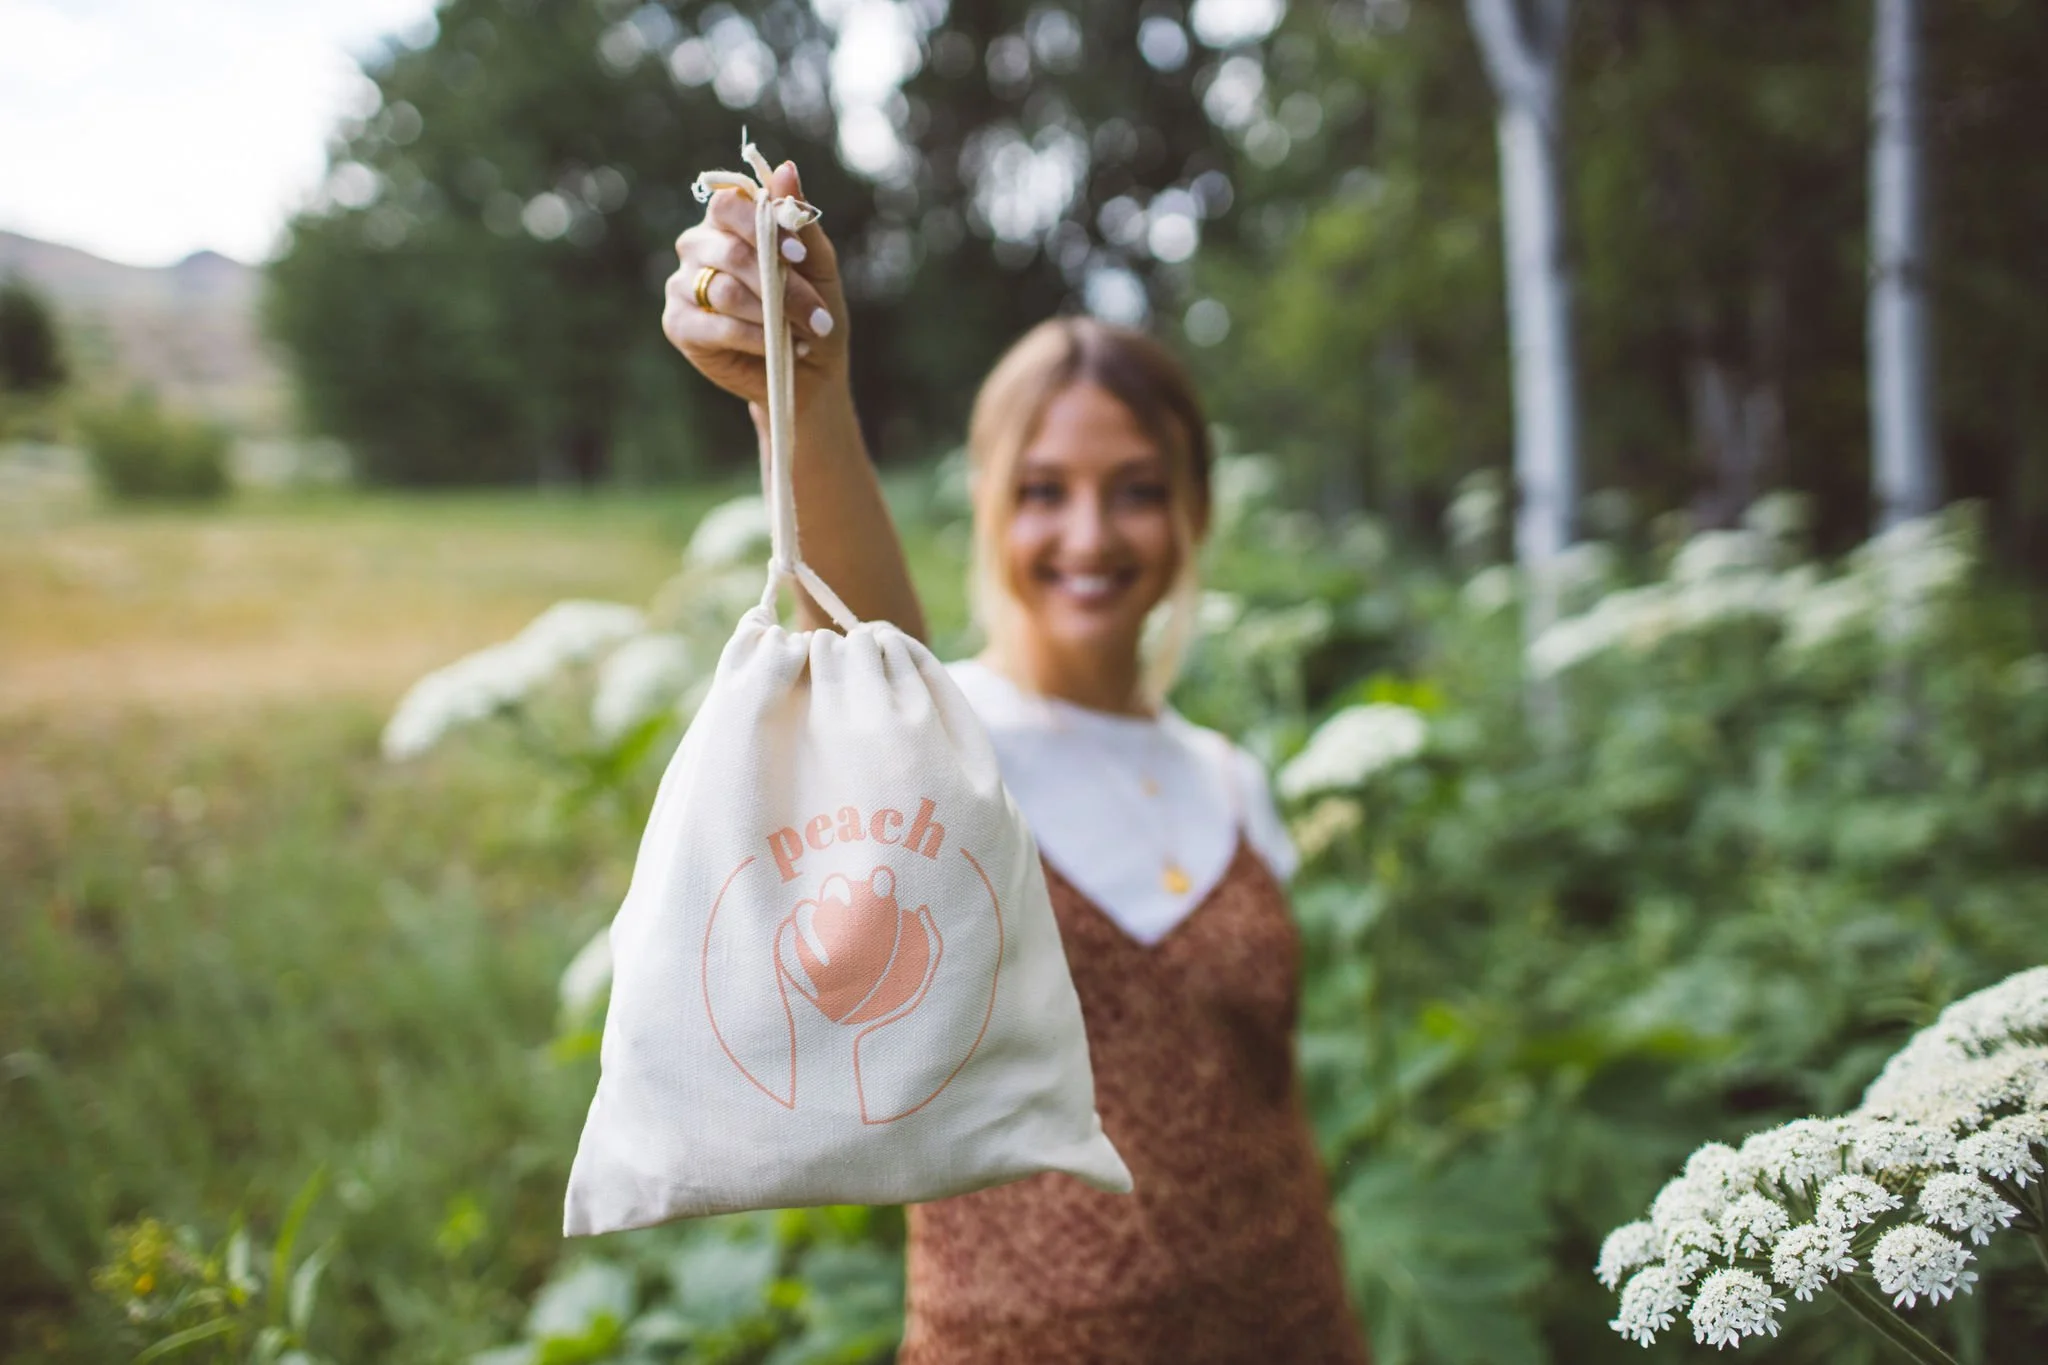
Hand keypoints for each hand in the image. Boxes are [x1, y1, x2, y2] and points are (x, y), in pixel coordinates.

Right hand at [662, 161, 846, 409]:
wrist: (808, 370)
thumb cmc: (812, 309)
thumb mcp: (818, 266)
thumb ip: (799, 220)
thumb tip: (787, 168)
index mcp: (728, 220)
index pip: (728, 203)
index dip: (762, 227)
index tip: (798, 257)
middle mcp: (698, 245)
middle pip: (730, 250)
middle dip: (780, 285)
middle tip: (819, 316)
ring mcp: (682, 284)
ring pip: (724, 290)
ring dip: (772, 315)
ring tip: (803, 334)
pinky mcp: (678, 323)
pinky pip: (715, 325)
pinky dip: (752, 338)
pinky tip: (775, 347)